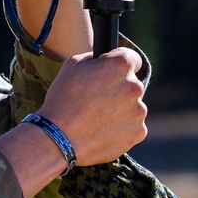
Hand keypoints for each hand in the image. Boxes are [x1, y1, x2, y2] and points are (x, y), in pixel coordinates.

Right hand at [37, 47, 147, 166]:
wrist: (59, 139)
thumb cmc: (62, 100)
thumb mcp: (71, 67)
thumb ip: (92, 57)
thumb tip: (101, 59)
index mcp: (119, 65)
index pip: (133, 58)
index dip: (119, 64)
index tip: (111, 72)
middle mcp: (134, 86)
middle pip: (132, 83)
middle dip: (118, 88)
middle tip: (97, 99)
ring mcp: (138, 111)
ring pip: (133, 106)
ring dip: (121, 108)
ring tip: (97, 118)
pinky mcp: (138, 132)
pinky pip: (133, 126)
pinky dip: (122, 127)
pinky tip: (103, 130)